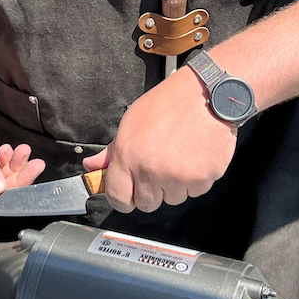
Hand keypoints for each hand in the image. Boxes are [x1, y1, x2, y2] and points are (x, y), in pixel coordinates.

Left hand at [84, 67, 235, 211]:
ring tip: (179, 157)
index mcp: (129, 156)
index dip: (123, 200)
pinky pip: (195, 192)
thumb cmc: (170, 103)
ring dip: (175, 186)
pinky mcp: (202, 179)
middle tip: (159, 167)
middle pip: (147, 204)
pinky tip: (194, 157)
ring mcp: (178, 177)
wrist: (206, 93)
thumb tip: (92, 166)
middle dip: (151, 190)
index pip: (118, 198)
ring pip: (173, 199)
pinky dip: (196, 180)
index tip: (128, 196)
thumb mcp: (132, 121)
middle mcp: (152, 170)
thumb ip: (112, 151)